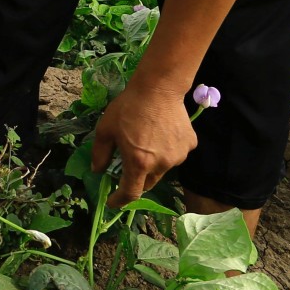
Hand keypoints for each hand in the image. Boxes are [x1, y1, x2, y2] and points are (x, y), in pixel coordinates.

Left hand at [91, 81, 197, 206]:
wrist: (158, 87)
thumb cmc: (128, 108)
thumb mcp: (105, 130)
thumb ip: (100, 154)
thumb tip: (98, 171)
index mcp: (139, 163)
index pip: (131, 193)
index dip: (120, 201)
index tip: (112, 201)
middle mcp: (161, 164)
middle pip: (147, 183)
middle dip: (136, 179)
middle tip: (128, 163)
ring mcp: (178, 156)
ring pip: (162, 169)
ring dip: (153, 164)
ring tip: (147, 141)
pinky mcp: (190, 145)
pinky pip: (176, 155)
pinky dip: (167, 151)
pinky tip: (161, 134)